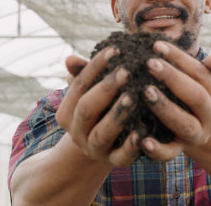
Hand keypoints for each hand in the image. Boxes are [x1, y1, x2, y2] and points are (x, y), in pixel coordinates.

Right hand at [56, 47, 140, 166]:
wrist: (104, 147)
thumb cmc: (100, 109)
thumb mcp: (91, 93)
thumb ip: (83, 76)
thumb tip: (70, 59)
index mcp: (67, 113)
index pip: (78, 86)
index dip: (94, 67)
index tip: (114, 50)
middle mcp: (77, 132)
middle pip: (87, 109)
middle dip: (106, 89)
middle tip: (127, 71)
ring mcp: (95, 149)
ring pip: (102, 133)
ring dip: (117, 114)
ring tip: (134, 96)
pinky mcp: (114, 162)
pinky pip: (122, 157)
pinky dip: (132, 146)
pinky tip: (143, 132)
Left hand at [140, 41, 210, 159]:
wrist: (190, 128)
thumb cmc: (189, 94)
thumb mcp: (199, 81)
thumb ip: (205, 69)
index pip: (202, 74)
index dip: (181, 59)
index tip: (157, 45)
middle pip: (197, 97)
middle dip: (173, 78)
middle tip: (149, 63)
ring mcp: (196, 136)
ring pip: (185, 125)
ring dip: (165, 108)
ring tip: (145, 91)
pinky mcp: (179, 150)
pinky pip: (169, 154)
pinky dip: (157, 149)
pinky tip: (142, 139)